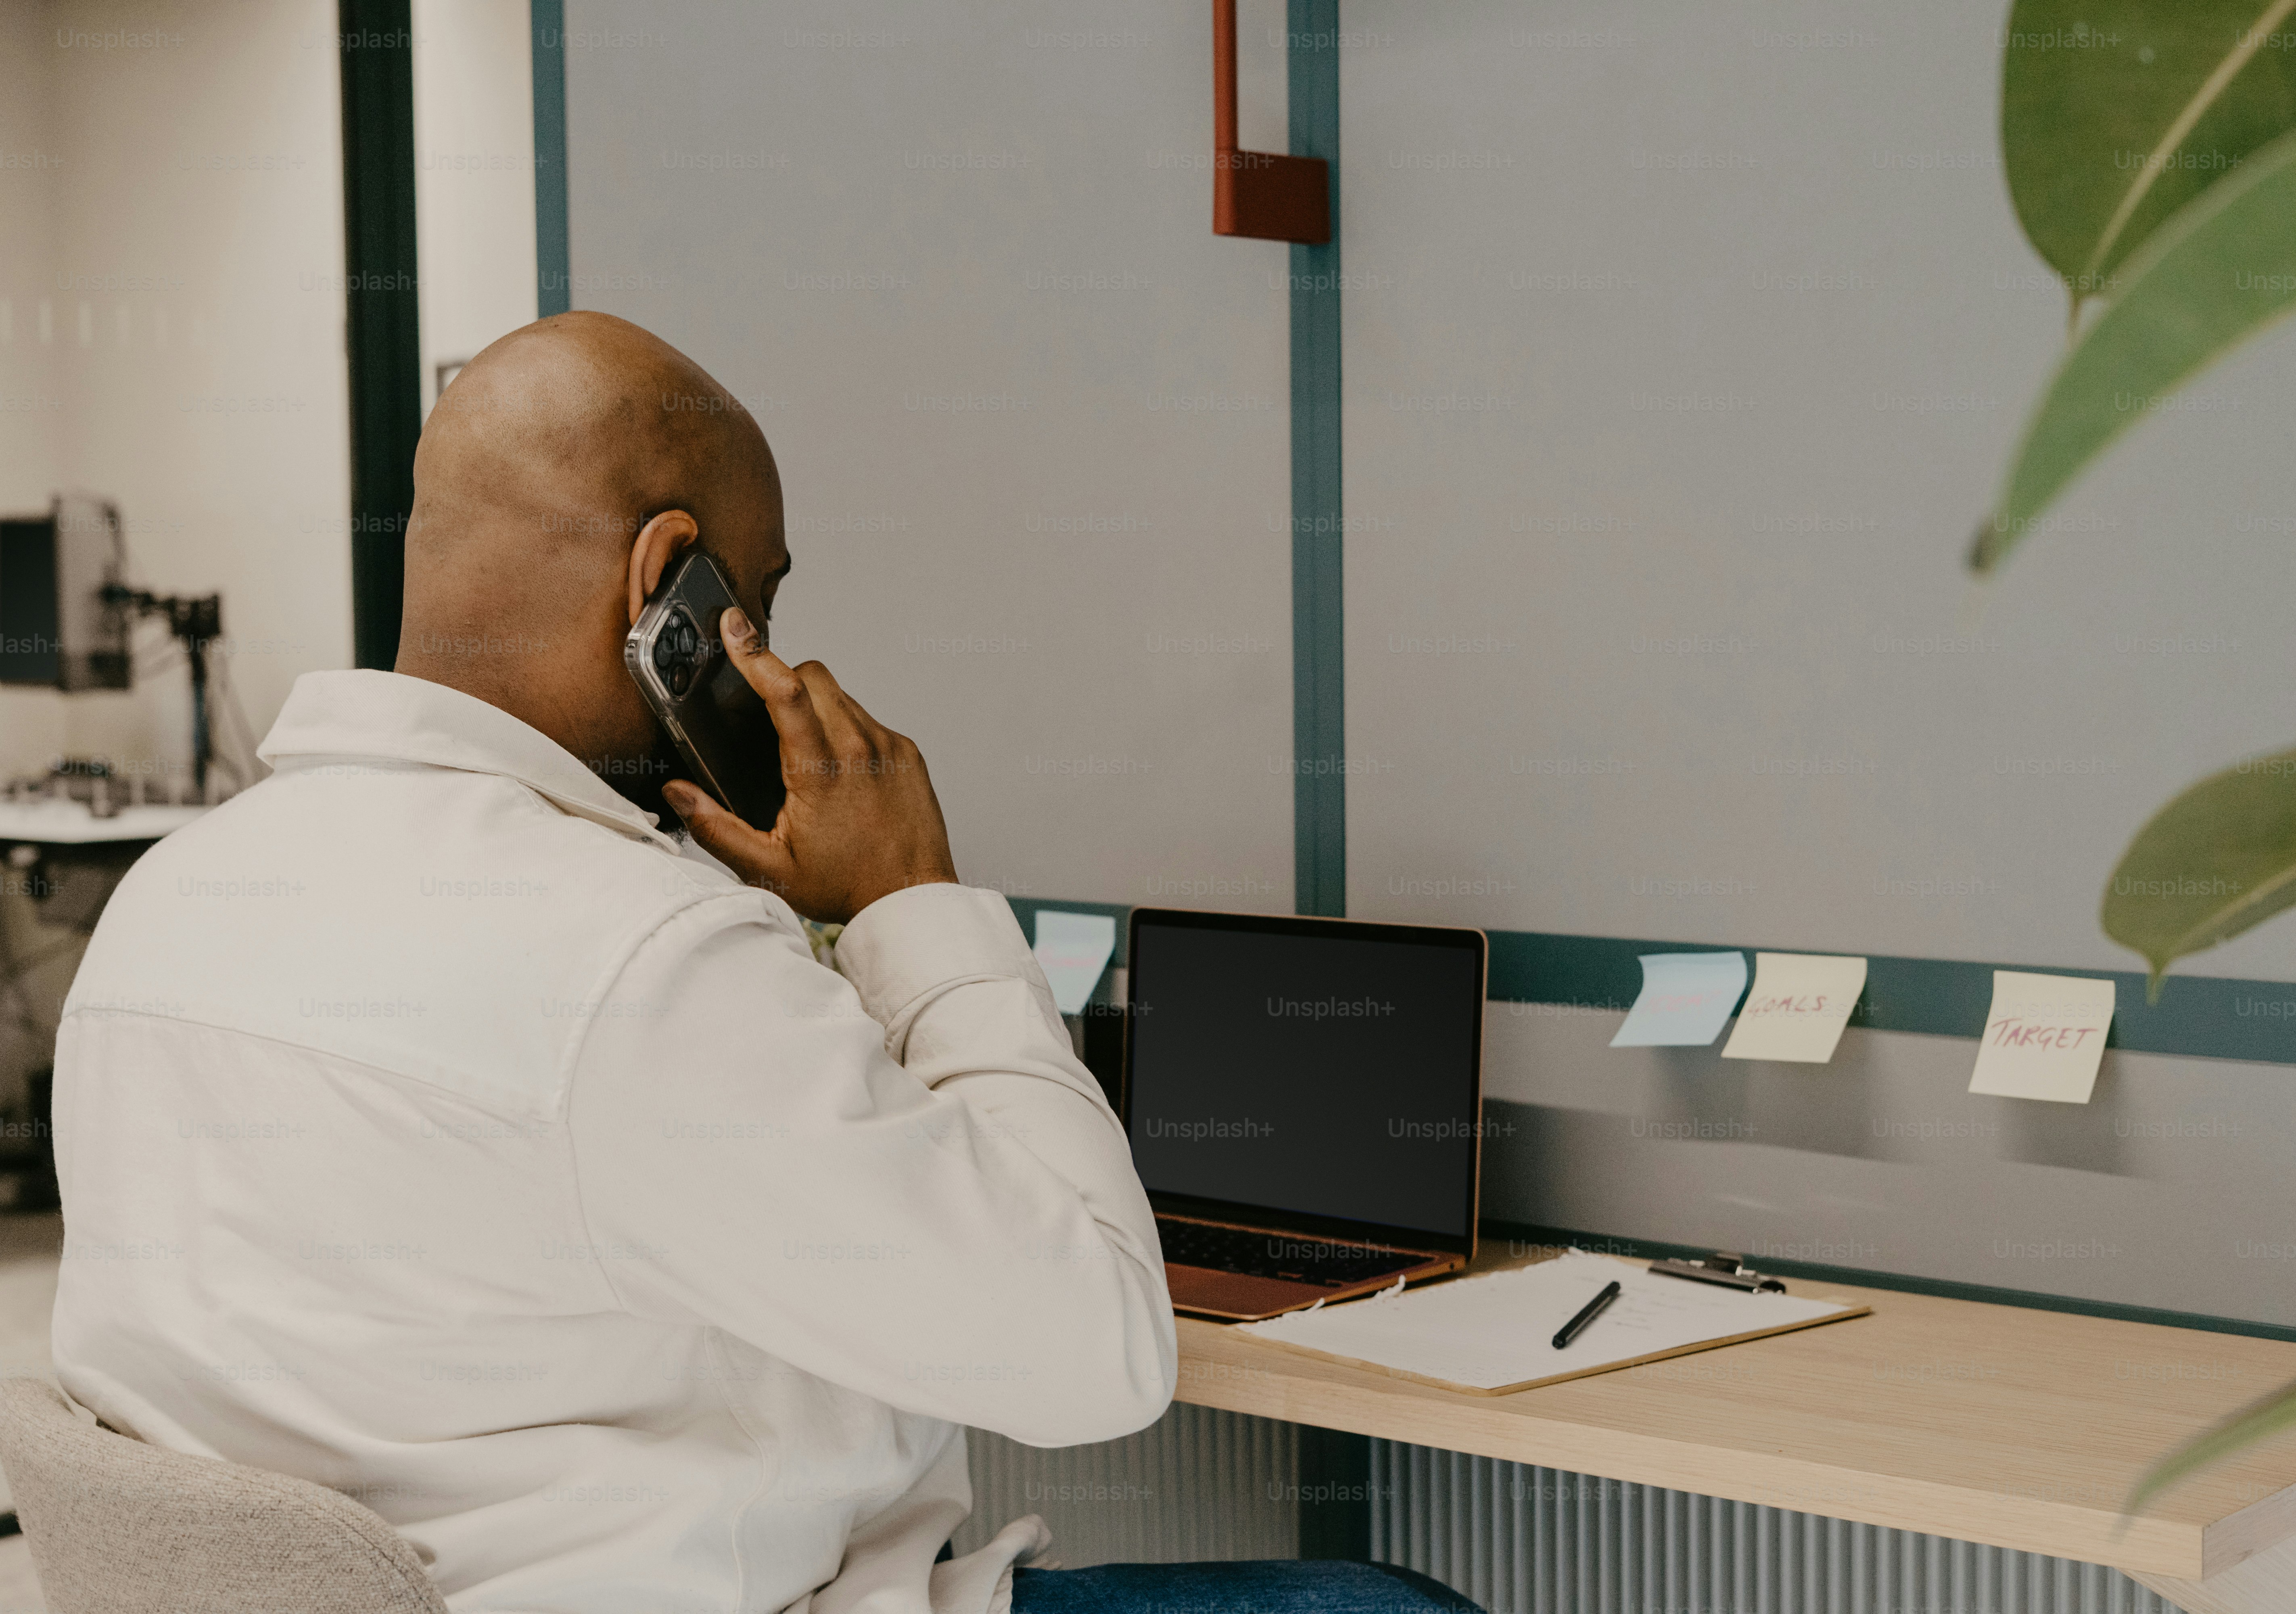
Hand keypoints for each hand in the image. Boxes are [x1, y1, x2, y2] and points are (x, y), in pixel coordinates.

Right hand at [662, 609, 958, 923]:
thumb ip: (716, 828)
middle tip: (765, 713)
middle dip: (783, 680)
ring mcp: (888, 746)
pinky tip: (839, 769)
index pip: (785, 692)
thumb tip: (678, 793)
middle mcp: (859, 748)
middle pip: (813, 677)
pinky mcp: (907, 751)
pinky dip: (846, 728)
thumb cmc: (846, 887)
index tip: (736, 626)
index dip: (755, 653)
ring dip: (815, 707)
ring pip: (841, 695)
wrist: (911, 901)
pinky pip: (868, 718)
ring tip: (802, 753)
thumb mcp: (768, 868)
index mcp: (820, 771)